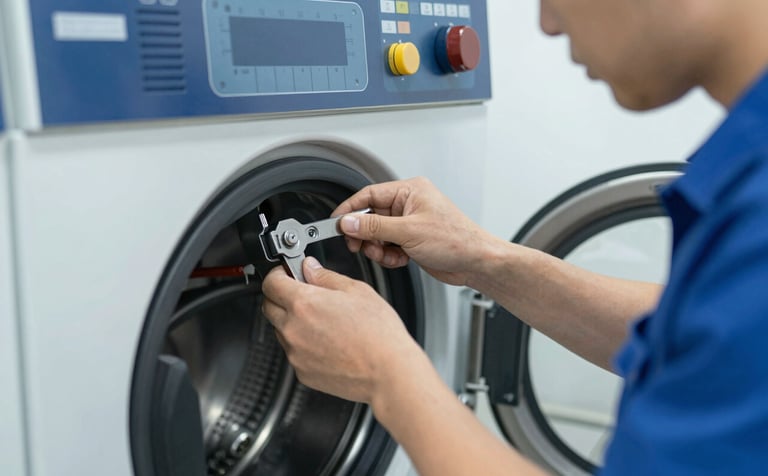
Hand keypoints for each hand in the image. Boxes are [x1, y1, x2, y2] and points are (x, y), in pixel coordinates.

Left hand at [261, 256, 421, 403]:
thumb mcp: (356, 291)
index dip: (278, 274)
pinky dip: (303, 344)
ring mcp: (295, 354)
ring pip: (281, 330)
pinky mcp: (302, 372)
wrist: (387, 372)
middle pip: (269, 306)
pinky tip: (327, 342)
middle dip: (280, 296)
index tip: (287, 274)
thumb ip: (325, 276)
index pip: (271, 283)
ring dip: (292, 321)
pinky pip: (294, 352)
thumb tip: (309, 268)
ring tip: (323, 322)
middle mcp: (293, 329)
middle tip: (302, 294)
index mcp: (304, 304)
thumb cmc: (378, 334)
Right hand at [334, 177, 497, 285]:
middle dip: (365, 235)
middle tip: (360, 246)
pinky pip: (387, 245)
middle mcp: (408, 204)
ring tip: (389, 255)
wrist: (476, 262)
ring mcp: (409, 223)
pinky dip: (388, 255)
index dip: (349, 210)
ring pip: (377, 234)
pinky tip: (400, 259)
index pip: (368, 195)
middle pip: (370, 217)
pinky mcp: (411, 239)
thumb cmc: (456, 240)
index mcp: (409, 191)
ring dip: (378, 248)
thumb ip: (374, 227)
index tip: (335, 223)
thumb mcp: (409, 232)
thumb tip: (348, 223)